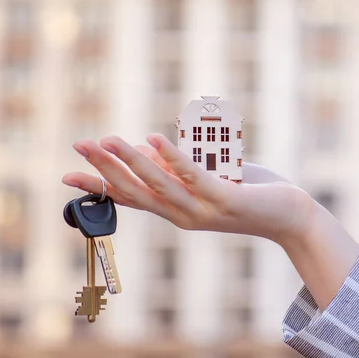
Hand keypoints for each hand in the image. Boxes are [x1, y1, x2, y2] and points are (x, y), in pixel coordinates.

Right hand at [62, 134, 314, 243]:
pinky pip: (193, 177)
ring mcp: (203, 211)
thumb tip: (145, 149)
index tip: (68, 176)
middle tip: (79, 146)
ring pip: (159, 186)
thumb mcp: (209, 179)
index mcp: (177, 211)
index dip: (100, 188)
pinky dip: (172, 158)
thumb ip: (179, 169)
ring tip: (106, 140)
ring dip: (130, 162)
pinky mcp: (224, 200)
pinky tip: (152, 139)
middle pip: (137, 192)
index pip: (131, 199)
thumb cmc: (251, 194)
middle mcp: (184, 216)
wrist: (290, 218)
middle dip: (106, 169)